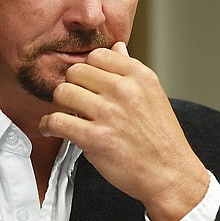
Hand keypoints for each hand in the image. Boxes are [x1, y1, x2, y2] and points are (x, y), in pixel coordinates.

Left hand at [39, 42, 208, 220]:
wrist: (170, 174)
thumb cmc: (161, 137)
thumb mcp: (153, 94)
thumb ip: (131, 69)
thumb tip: (118, 47)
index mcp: (138, 76)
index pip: (97, 55)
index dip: (89, 70)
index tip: (88, 84)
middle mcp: (123, 90)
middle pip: (76, 71)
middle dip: (73, 86)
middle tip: (76, 102)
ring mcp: (108, 113)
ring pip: (63, 92)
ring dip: (60, 105)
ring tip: (66, 115)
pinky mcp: (95, 138)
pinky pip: (56, 120)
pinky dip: (49, 125)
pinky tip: (52, 129)